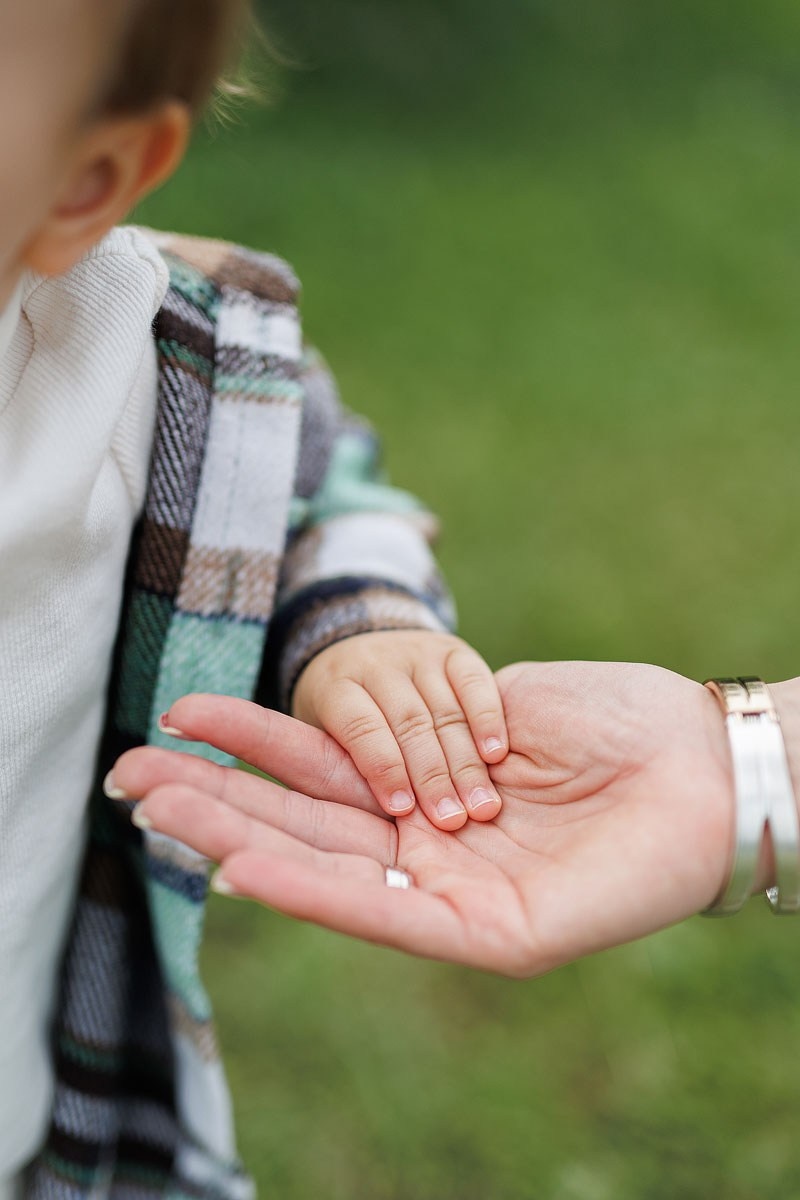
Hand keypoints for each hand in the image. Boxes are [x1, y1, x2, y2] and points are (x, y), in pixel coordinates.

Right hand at [111, 661, 736, 976]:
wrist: (704, 760)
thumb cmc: (614, 723)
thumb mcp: (496, 706)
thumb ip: (419, 732)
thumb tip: (354, 736)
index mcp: (428, 791)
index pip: (319, 773)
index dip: (247, 748)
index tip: (178, 720)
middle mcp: (430, 849)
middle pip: (305, 826)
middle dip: (215, 802)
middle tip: (128, 778)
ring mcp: (456, 894)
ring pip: (330, 873)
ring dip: (240, 843)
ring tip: (161, 814)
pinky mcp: (493, 936)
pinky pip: (391, 918)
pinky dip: (317, 892)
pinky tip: (247, 868)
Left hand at [291, 631, 507, 828]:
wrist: (361, 651)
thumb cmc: (345, 724)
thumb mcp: (326, 742)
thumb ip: (344, 773)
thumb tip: (376, 820)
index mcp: (335, 686)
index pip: (362, 728)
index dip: (383, 769)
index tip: (402, 811)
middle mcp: (375, 663)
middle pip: (408, 723)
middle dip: (431, 774)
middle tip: (451, 820)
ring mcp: (417, 653)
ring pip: (444, 709)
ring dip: (465, 761)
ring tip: (482, 806)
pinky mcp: (453, 650)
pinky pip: (474, 681)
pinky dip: (487, 717)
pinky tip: (496, 754)